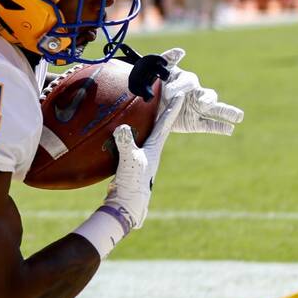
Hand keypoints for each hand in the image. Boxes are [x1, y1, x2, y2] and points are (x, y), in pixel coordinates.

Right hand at [103, 85, 186, 231]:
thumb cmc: (133, 182)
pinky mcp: (128, 162)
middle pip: (157, 126)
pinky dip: (124, 135)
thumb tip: (121, 127)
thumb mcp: (130, 161)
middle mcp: (150, 150)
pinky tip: (116, 133)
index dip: (172, 108)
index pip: (165, 123)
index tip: (181, 93)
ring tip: (143, 110)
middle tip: (165, 95)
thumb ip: (126, 143)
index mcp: (154, 147)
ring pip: (143, 134)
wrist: (127, 204)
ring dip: (144, 122)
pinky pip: (128, 143)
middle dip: (161, 111)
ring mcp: (139, 157)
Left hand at [154, 49, 243, 134]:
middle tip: (207, 103)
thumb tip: (181, 51)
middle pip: (209, 96)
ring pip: (216, 110)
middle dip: (209, 100)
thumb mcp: (158, 71)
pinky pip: (210, 125)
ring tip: (239, 116)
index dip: (179, 86)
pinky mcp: (194, 123)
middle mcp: (196, 95)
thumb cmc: (154, 85)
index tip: (167, 92)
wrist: (149, 105)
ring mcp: (197, 110)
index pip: (188, 82)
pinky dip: (220, 127)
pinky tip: (230, 129)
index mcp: (187, 82)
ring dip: (227, 112)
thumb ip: (168, 60)